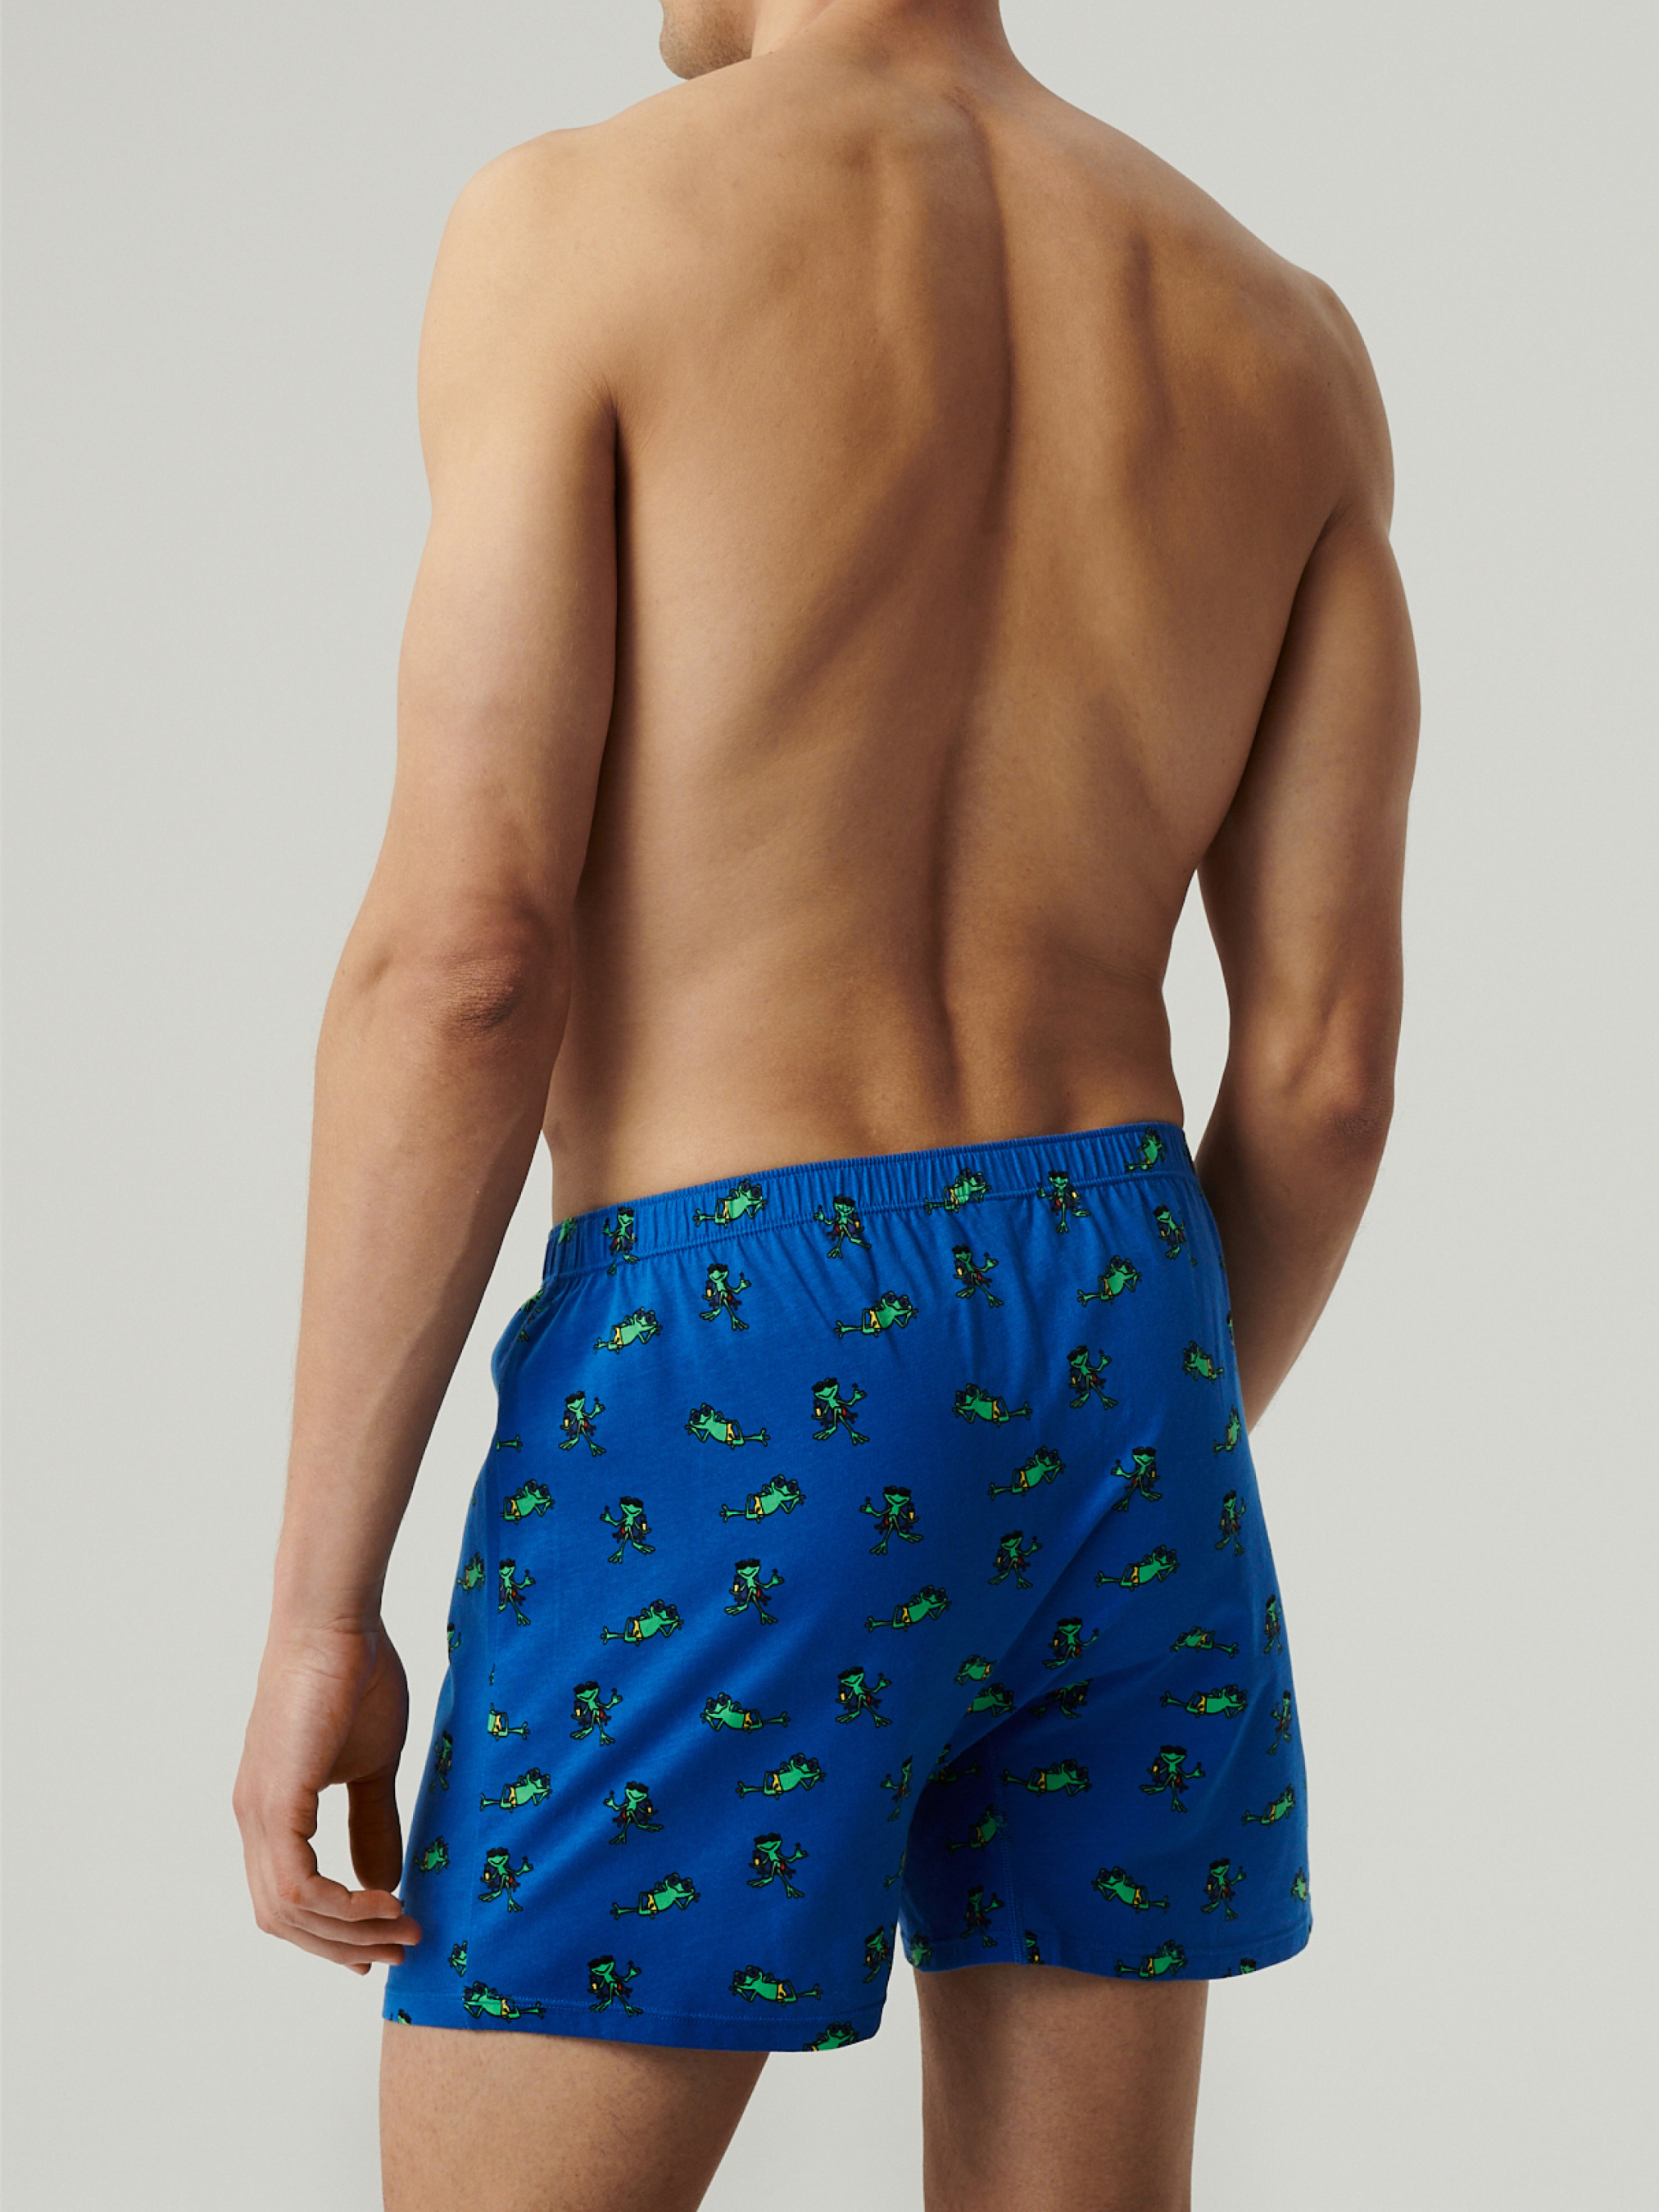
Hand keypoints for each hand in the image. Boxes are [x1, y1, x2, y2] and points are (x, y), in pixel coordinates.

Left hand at [233, 1619, 422, 1972]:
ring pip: (287, 1912)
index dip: (329, 1932)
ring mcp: (257, 1813)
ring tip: (403, 1925)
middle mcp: (253, 1819)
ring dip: (347, 1932)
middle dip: (341, 1944)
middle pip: (281, 1918)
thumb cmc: (356, 1677)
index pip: (287, 1898)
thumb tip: (386, 1883)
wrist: (337, 1623)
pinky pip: (297, 1886)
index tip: (380, 1943)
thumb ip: (373, 1823)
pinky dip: (341, 1907)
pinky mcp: (274, 1803)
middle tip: (399, 1947)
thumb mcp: (373, 1765)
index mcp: (271, 1811)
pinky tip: (385, 1899)